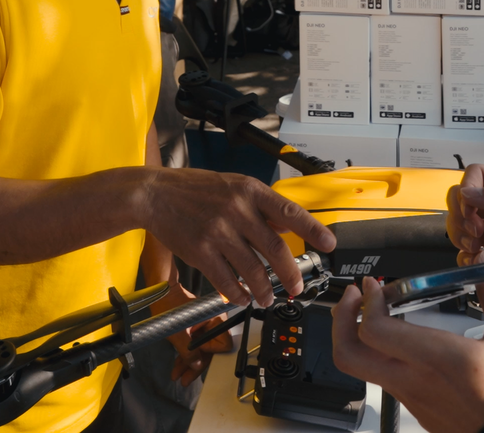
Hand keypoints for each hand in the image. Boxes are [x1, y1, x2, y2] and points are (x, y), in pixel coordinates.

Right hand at [139, 169, 335, 307]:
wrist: (154, 194)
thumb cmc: (194, 189)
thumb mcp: (234, 185)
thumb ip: (261, 206)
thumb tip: (288, 226)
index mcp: (250, 191)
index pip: (290, 212)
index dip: (313, 230)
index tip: (329, 245)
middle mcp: (237, 210)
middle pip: (275, 249)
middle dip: (291, 274)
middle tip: (297, 288)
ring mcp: (218, 232)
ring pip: (252, 270)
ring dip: (264, 290)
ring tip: (268, 298)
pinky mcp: (200, 251)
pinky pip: (226, 280)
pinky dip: (237, 294)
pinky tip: (241, 298)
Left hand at [153, 282, 236, 383]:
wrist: (159, 291)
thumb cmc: (168, 303)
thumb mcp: (177, 332)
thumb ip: (188, 351)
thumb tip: (196, 364)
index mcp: (214, 318)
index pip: (223, 344)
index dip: (209, 352)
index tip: (196, 356)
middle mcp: (213, 322)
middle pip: (211, 350)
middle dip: (197, 365)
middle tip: (187, 378)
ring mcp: (205, 325)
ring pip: (201, 349)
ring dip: (190, 363)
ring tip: (179, 374)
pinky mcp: (197, 326)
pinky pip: (195, 344)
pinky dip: (187, 354)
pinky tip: (179, 365)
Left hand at [331, 277, 483, 432]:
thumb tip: (483, 264)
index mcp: (434, 358)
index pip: (373, 329)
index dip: (365, 303)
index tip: (373, 286)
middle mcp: (414, 381)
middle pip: (349, 355)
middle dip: (341, 322)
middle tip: (355, 299)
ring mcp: (413, 400)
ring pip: (366, 369)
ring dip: (362, 338)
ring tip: (378, 316)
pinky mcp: (419, 413)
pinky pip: (389, 382)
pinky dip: (384, 357)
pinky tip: (405, 346)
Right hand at [445, 166, 483, 332]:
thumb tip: (469, 191)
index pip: (478, 175)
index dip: (467, 189)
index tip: (471, 211)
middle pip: (465, 200)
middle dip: (460, 214)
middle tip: (474, 232)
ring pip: (462, 226)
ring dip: (459, 235)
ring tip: (474, 248)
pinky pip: (468, 255)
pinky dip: (464, 258)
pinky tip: (476, 263)